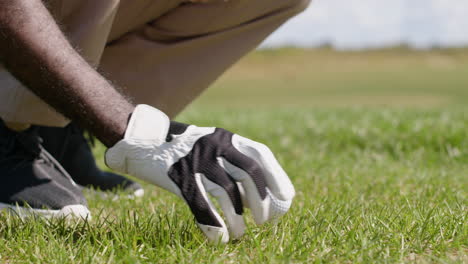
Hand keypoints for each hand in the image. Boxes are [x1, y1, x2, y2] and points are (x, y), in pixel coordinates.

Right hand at [105, 105, 294, 242]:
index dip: (277, 177)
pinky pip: (202, 207)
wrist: (141, 141)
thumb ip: (231, 163)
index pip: (260, 155)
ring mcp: (196, 162)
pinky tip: (219, 239)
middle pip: (248, 174)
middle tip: (265, 221)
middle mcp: (214, 146)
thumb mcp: (209, 146)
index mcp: (225, 138)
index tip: (287, 197)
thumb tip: (257, 195)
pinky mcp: (179, 179)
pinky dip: (213, 226)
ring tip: (240, 234)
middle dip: (261, 201)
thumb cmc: (182, 149)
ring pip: (227, 195)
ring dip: (237, 220)